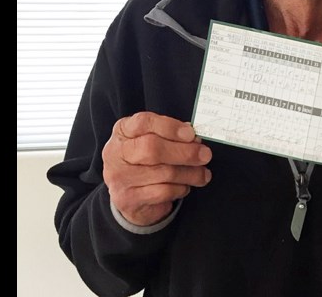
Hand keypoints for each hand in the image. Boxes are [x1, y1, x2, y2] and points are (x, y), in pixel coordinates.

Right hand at [102, 111, 212, 226]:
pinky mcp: (127, 200)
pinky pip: (163, 192)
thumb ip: (170, 136)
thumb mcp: (151, 140)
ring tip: (203, 174)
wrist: (126, 195)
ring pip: (163, 173)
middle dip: (185, 152)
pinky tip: (185, 186)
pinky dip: (180, 189)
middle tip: (205, 155)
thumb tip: (194, 138)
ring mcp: (119, 178)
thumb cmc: (143, 160)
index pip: (144, 122)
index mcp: (122, 131)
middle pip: (152, 148)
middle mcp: (115, 153)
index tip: (191, 134)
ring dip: (190, 173)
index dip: (170, 127)